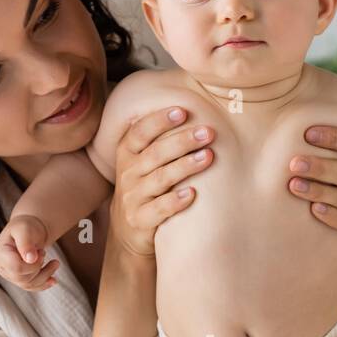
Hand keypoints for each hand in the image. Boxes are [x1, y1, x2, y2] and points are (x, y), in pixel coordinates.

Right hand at [0, 215, 59, 290]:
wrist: (27, 230)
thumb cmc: (25, 227)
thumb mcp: (25, 229)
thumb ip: (26, 243)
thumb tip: (30, 259)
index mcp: (0, 254)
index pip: (17, 268)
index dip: (33, 264)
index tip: (41, 252)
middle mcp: (2, 267)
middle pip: (23, 278)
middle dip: (39, 268)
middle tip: (44, 253)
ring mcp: (9, 275)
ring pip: (29, 284)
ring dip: (46, 275)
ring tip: (56, 263)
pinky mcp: (18, 279)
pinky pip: (31, 287)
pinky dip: (44, 284)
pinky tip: (53, 279)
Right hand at [111, 105, 213, 257]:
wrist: (128, 230)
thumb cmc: (145, 186)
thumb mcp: (142, 161)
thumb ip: (158, 139)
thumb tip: (190, 107)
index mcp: (127, 153)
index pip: (140, 131)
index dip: (160, 120)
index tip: (183, 110)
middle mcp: (128, 173)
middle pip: (155, 153)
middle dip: (183, 140)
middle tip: (208, 132)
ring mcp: (133, 197)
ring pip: (160, 179)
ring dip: (185, 166)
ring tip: (208, 157)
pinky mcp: (139, 220)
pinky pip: (159, 209)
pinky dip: (175, 201)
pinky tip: (192, 194)